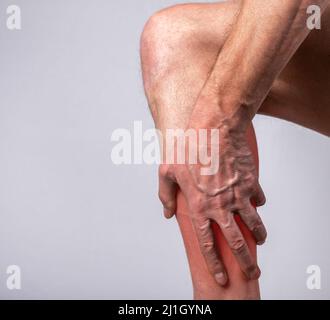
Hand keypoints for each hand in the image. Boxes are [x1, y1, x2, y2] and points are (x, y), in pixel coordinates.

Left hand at [158, 96, 266, 285]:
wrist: (213, 128)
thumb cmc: (187, 148)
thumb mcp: (167, 171)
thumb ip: (165, 195)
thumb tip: (165, 214)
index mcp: (199, 206)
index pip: (207, 244)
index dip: (214, 263)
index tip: (220, 277)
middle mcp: (220, 206)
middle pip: (236, 242)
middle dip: (246, 262)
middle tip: (252, 272)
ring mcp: (238, 195)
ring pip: (253, 224)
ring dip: (259, 235)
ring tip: (261, 241)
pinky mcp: (251, 182)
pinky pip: (258, 199)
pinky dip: (258, 205)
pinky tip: (258, 207)